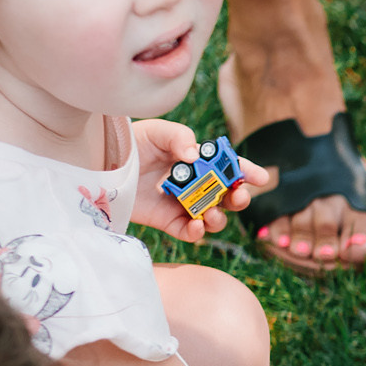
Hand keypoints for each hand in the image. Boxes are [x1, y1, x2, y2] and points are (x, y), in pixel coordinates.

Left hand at [128, 117, 266, 243]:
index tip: (261, 178)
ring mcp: (184, 205)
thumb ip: (179, 137)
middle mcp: (197, 185)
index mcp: (200, 162)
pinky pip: (189, 232)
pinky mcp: (169, 221)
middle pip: (228, 197)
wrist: (105, 164)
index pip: (230, 168)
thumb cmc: (134, 144)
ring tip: (211, 215)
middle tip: (238, 197)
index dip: (247, 173)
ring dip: (220, 218)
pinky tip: (195, 226)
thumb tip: (196, 156)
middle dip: (239, 199)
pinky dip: (197, 233)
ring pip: (214, 217)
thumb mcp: (157, 131)